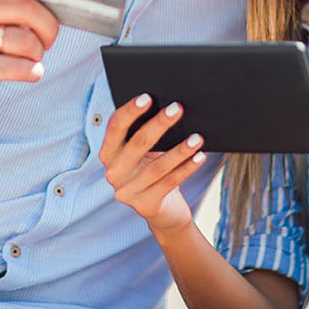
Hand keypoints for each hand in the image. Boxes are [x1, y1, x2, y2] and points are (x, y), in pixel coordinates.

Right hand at [0, 0, 61, 115]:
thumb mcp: (2, 17)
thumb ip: (24, 6)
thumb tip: (57, 2)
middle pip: (26, 8)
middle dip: (49, 27)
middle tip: (48, 40)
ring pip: (24, 41)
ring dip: (37, 53)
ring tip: (31, 58)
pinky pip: (16, 67)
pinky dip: (32, 71)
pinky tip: (32, 72)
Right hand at [99, 95, 207, 235]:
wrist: (162, 211)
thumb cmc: (153, 171)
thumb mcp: (145, 154)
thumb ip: (146, 135)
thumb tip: (168, 108)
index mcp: (108, 154)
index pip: (115, 128)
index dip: (130, 111)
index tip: (147, 97)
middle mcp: (113, 173)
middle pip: (137, 144)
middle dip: (159, 124)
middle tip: (177, 108)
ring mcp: (127, 192)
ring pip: (157, 166)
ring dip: (180, 149)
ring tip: (197, 137)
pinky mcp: (145, 205)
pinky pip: (169, 182)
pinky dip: (186, 168)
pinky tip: (199, 157)